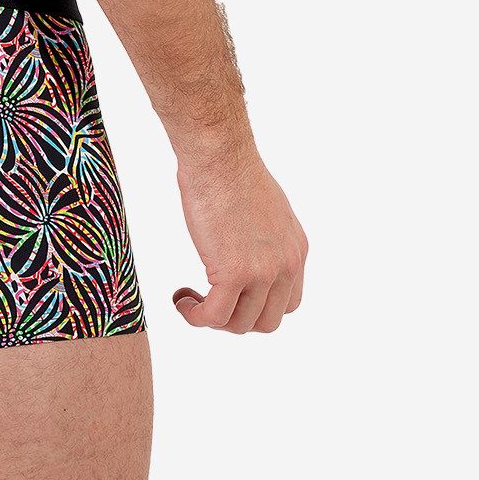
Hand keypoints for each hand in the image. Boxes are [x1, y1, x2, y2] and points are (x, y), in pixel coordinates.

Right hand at [172, 145, 307, 333]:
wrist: (218, 155)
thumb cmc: (231, 169)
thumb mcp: (266, 209)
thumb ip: (265, 238)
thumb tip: (246, 251)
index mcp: (296, 250)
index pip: (288, 302)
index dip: (258, 306)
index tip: (233, 295)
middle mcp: (286, 265)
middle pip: (268, 321)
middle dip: (237, 318)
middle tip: (210, 301)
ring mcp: (262, 271)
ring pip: (240, 324)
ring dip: (213, 319)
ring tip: (191, 300)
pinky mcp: (233, 273)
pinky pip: (214, 316)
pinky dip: (196, 316)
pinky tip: (182, 300)